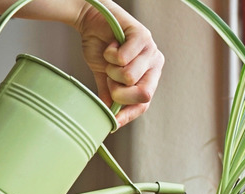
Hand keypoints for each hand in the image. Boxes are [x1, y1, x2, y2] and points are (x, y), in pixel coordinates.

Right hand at [73, 1, 162, 126]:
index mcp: (150, 76)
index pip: (144, 103)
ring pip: (129, 77)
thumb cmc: (100, 47)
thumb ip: (110, 95)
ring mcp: (151, 49)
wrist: (90, 21)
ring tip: (110, 58)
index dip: (129, 114)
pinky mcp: (142, 35)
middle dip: (118, 91)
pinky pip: (123, 58)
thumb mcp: (105, 77)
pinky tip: (111, 45)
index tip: (114, 122)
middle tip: (109, 77)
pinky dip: (109, 54)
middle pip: (141, 94)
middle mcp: (155, 63)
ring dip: (111, 70)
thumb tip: (111, 119)